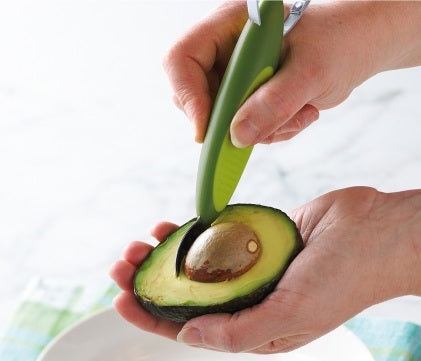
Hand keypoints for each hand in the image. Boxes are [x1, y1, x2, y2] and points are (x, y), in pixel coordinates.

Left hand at [110, 187, 420, 352]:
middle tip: (123, 264)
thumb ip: (240, 331)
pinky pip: (216, 237)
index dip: (154, 315)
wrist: (375, 231)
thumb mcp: (293, 315)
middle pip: (188, 293)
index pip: (193, 327)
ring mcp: (252, 266)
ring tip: (140, 244)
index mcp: (256, 326)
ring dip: (167, 254)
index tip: (121, 300)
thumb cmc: (347, 277)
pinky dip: (192, 233)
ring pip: (198, 264)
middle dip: (152, 281)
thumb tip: (190, 337)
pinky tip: (173, 227)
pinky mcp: (257, 238)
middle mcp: (249, 298)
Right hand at [164, 1, 420, 145]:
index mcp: (230, 26)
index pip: (182, 60)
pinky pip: (244, 129)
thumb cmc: (339, 42)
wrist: (358, 48)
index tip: (206, 132)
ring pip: (223, 120)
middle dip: (232, 121)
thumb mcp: (311, 70)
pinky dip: (271, 132)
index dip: (188, 97)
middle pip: (196, 97)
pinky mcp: (249, 97)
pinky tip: (299, 114)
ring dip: (261, 130)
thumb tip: (236, 136)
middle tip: (269, 125)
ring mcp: (236, 76)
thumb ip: (275, 102)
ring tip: (299, 114)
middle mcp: (226, 52)